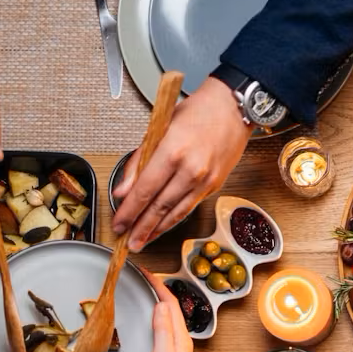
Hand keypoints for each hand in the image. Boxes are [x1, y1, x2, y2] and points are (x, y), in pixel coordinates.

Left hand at [111, 80, 250, 250]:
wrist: (234, 108)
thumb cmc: (198, 111)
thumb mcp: (159, 128)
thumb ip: (139, 161)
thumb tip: (123, 190)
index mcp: (173, 151)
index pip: (144, 190)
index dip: (129, 211)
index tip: (118, 223)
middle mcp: (191, 170)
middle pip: (160, 207)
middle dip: (141, 228)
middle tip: (127, 242)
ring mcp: (205, 180)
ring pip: (176, 213)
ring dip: (157, 230)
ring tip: (142, 242)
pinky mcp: (214, 186)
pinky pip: (189, 207)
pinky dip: (174, 220)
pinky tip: (163, 227)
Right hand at [142, 272, 197, 351]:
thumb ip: (163, 330)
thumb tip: (161, 304)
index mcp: (181, 340)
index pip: (171, 304)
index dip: (158, 285)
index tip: (144, 271)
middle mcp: (179, 344)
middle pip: (168, 310)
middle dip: (155, 291)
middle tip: (139, 277)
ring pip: (162, 322)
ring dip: (151, 306)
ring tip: (138, 294)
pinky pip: (155, 335)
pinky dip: (147, 323)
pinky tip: (138, 326)